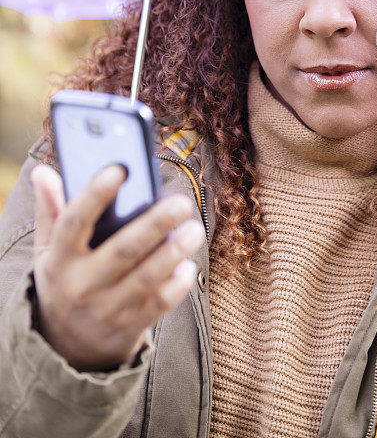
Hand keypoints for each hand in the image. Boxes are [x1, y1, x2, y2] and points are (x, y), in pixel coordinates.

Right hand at [30, 162, 204, 371]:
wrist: (65, 347)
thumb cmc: (63, 281)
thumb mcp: (47, 251)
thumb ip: (50, 210)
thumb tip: (42, 172)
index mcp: (59, 259)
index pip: (73, 222)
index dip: (95, 195)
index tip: (120, 169)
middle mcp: (81, 285)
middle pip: (122, 250)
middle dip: (155, 225)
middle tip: (181, 202)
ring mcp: (106, 308)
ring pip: (145, 278)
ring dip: (173, 252)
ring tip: (194, 229)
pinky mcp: (129, 325)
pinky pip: (158, 304)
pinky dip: (177, 285)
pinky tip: (189, 265)